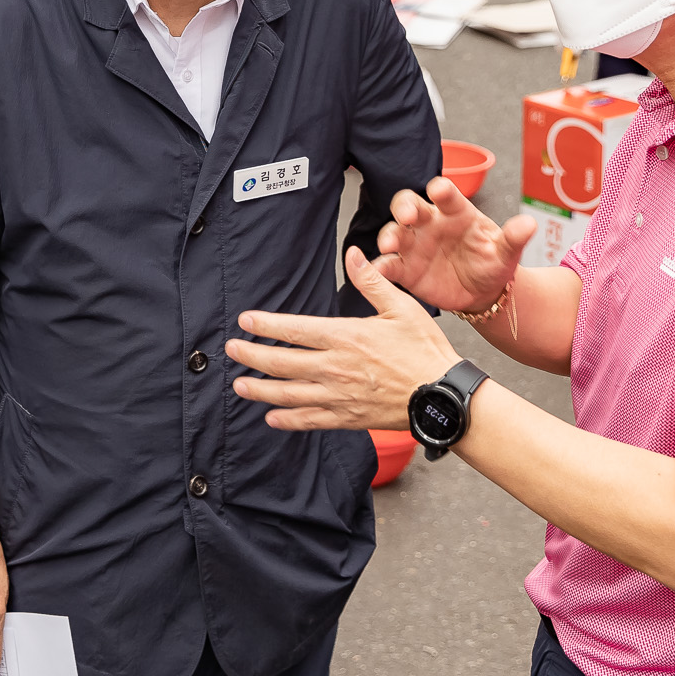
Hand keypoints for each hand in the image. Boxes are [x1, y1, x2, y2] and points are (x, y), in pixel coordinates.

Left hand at [228, 248, 459, 431]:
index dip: (265, 326)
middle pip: (282, 363)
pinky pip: (310, 420)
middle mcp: (335, 368)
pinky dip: (287, 420)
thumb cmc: (425, 351)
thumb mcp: (401, 308)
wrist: (443, 397)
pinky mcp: (347, 418)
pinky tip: (271, 418)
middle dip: (251, 356)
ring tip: (239, 385)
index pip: (294, 330)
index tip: (244, 321)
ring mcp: (339, 396)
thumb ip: (371, 282)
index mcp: (345, 337)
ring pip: (288, 394)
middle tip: (231, 350)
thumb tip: (353, 254)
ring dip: (260, 390)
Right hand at [375, 178, 535, 312]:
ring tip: (389, 245)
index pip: (445, 194)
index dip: (441, 189)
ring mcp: (415, 245)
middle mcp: (431, 223)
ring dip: (389, 235)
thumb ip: (513, 238)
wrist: (484, 293)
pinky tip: (377, 269)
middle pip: (409, 204)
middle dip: (405, 207)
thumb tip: (530, 223)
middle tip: (407, 215)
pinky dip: (379, 266)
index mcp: (456, 212)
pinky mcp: (406, 269)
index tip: (439, 191)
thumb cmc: (493, 262)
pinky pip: (389, 265)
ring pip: (395, 231)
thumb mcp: (506, 252)